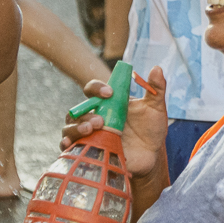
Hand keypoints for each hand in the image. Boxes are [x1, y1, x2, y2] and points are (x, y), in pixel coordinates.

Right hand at [67, 66, 168, 180]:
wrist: (151, 155)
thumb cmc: (151, 128)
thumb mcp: (156, 108)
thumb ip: (156, 88)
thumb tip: (157, 68)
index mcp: (108, 103)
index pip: (93, 90)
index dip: (96, 88)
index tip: (108, 92)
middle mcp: (95, 116)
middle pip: (77, 110)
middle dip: (85, 113)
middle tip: (100, 120)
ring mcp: (90, 134)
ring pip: (70, 127)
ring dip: (76, 128)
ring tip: (92, 130)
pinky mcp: (89, 150)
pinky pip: (70, 147)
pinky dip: (66, 144)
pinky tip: (69, 144)